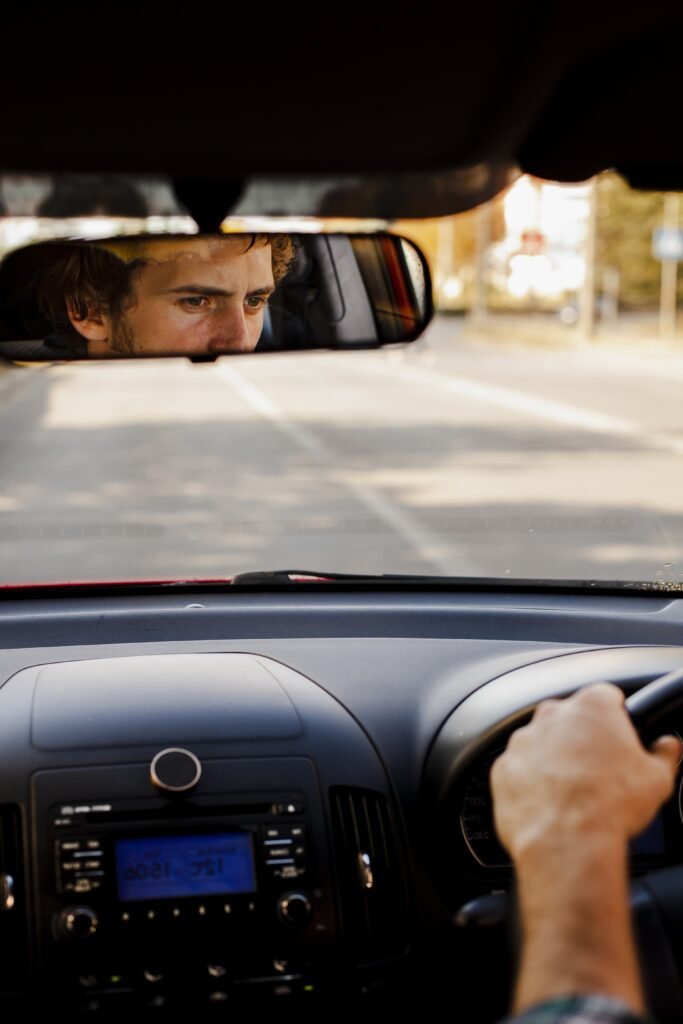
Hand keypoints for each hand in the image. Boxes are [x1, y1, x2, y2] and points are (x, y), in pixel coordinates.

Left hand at [490, 682, 680, 860]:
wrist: (566, 843)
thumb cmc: (610, 807)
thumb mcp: (657, 779)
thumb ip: (664, 753)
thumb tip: (668, 746)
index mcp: (592, 707)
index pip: (608, 697)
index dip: (618, 719)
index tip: (621, 738)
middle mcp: (552, 715)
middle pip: (572, 718)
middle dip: (584, 739)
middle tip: (599, 770)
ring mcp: (523, 740)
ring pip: (542, 742)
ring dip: (554, 759)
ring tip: (573, 792)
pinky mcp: (503, 767)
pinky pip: (519, 769)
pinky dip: (531, 782)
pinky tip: (550, 804)